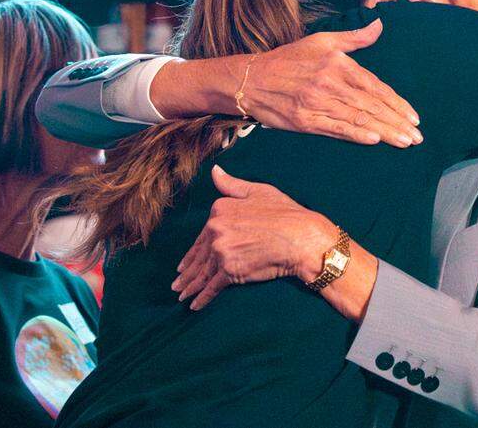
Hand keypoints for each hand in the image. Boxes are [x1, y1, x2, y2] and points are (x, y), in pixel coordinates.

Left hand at [172, 166, 335, 309]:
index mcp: (220, 210)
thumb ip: (231, 185)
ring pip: (202, 272)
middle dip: (187, 272)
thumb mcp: (257, 191)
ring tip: (181, 295)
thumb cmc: (285, 213)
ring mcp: (220, 251)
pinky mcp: (229, 271)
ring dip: (190, 286)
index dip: (193, 252)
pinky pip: (211, 286)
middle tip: (178, 284)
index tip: (185, 263)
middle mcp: (215, 230)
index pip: (202, 235)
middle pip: (198, 256)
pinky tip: (195, 305)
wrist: (300, 237)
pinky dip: (202, 298)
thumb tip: (214, 171)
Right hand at [246, 19, 422, 147]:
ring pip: (357, 118)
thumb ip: (353, 37)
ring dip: (384, 131)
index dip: (397, 103)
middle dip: (396, 121)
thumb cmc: (288, 59)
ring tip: (404, 142)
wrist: (250, 79)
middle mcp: (330, 83)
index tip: (414, 117)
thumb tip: (379, 25)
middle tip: (416, 136)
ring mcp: (317, 103)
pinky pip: (335, 129)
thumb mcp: (321, 40)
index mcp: (338, 64)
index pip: (375, 86)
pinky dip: (355, 135)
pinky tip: (373, 140)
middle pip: (371, 105)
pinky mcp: (305, 120)